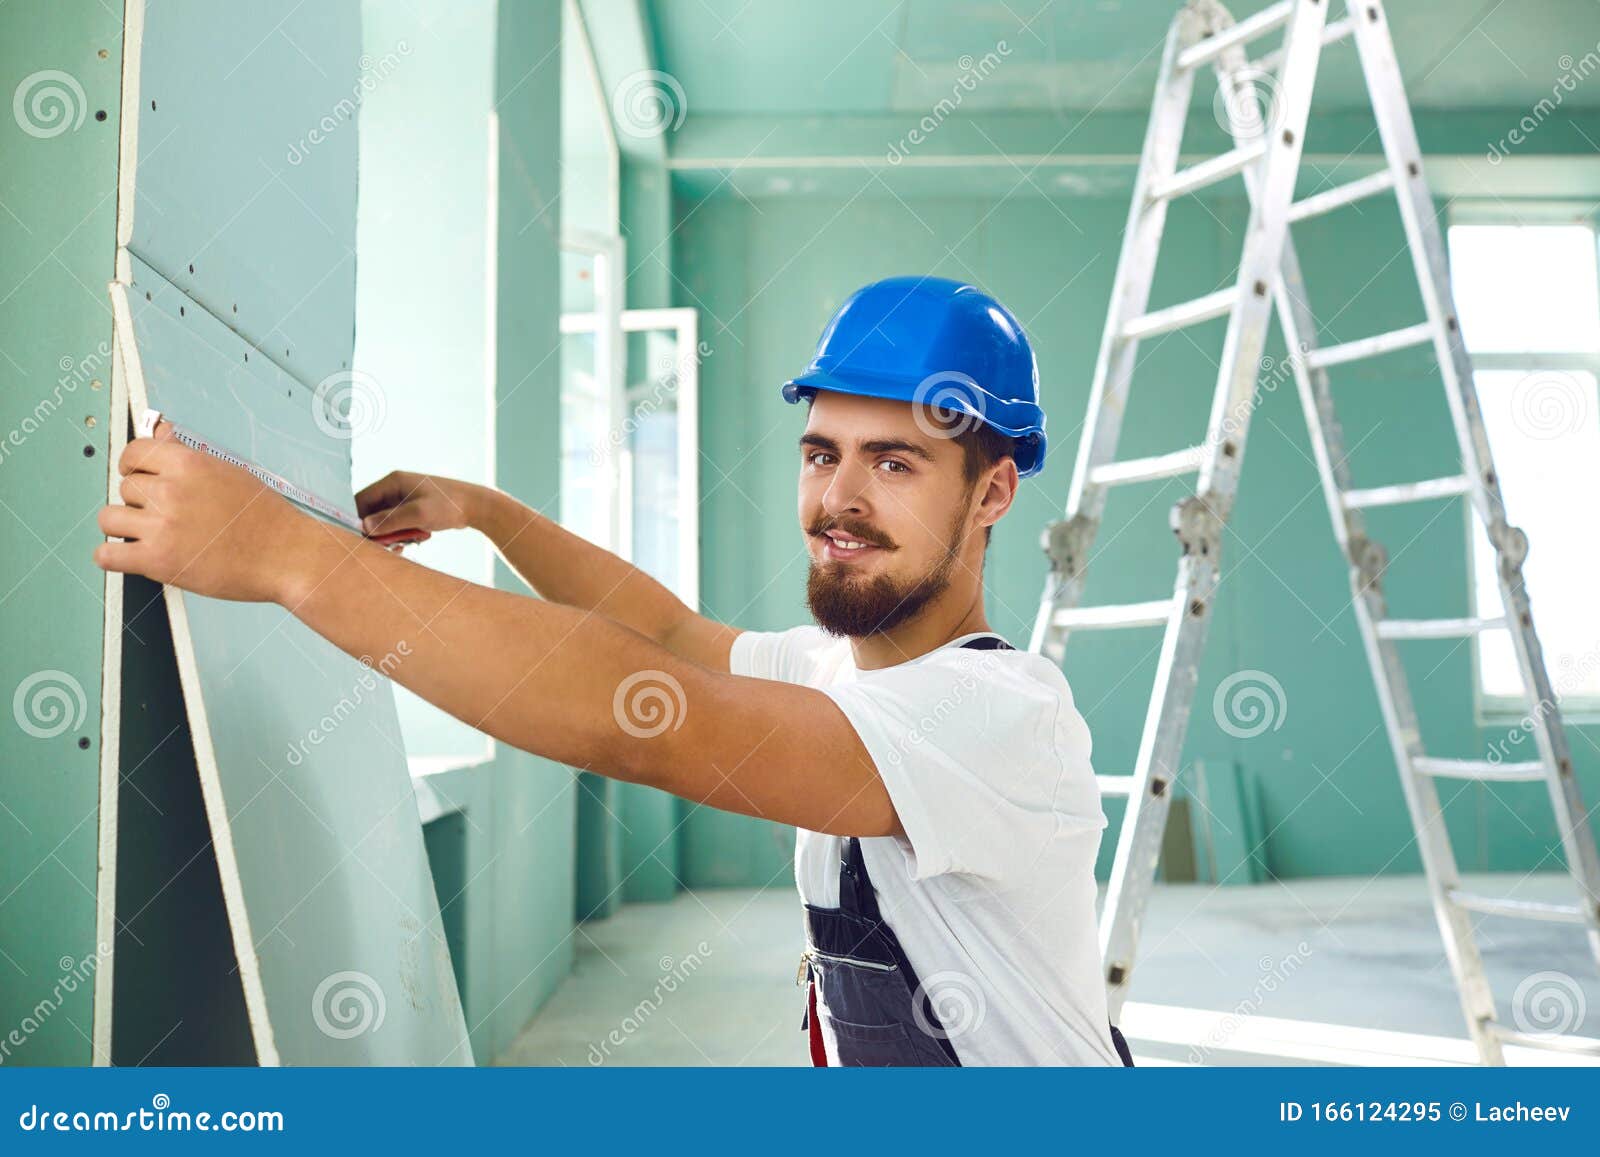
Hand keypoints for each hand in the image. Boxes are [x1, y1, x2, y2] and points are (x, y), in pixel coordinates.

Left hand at [94, 418, 320, 602]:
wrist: (286, 555)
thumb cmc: (266, 518)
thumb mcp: (229, 472)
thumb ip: (187, 455)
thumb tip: (161, 432)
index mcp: (189, 464)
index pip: (133, 452)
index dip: (133, 466)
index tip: (139, 477)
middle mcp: (171, 491)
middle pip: (125, 488)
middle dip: (140, 502)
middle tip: (165, 516)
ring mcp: (163, 526)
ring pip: (109, 518)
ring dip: (124, 527)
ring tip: (148, 535)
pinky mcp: (159, 561)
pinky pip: (107, 555)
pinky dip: (112, 557)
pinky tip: (130, 555)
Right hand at [355, 471, 482, 545]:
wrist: (476, 507)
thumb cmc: (448, 506)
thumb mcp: (417, 514)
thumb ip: (390, 521)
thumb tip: (364, 527)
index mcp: (393, 482)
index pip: (362, 500)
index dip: (358, 519)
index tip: (362, 538)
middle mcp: (396, 488)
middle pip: (373, 513)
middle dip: (379, 531)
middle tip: (388, 545)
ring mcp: (405, 499)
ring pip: (386, 521)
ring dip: (393, 535)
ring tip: (407, 542)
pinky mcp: (414, 510)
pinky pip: (399, 525)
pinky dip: (403, 534)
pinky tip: (415, 541)